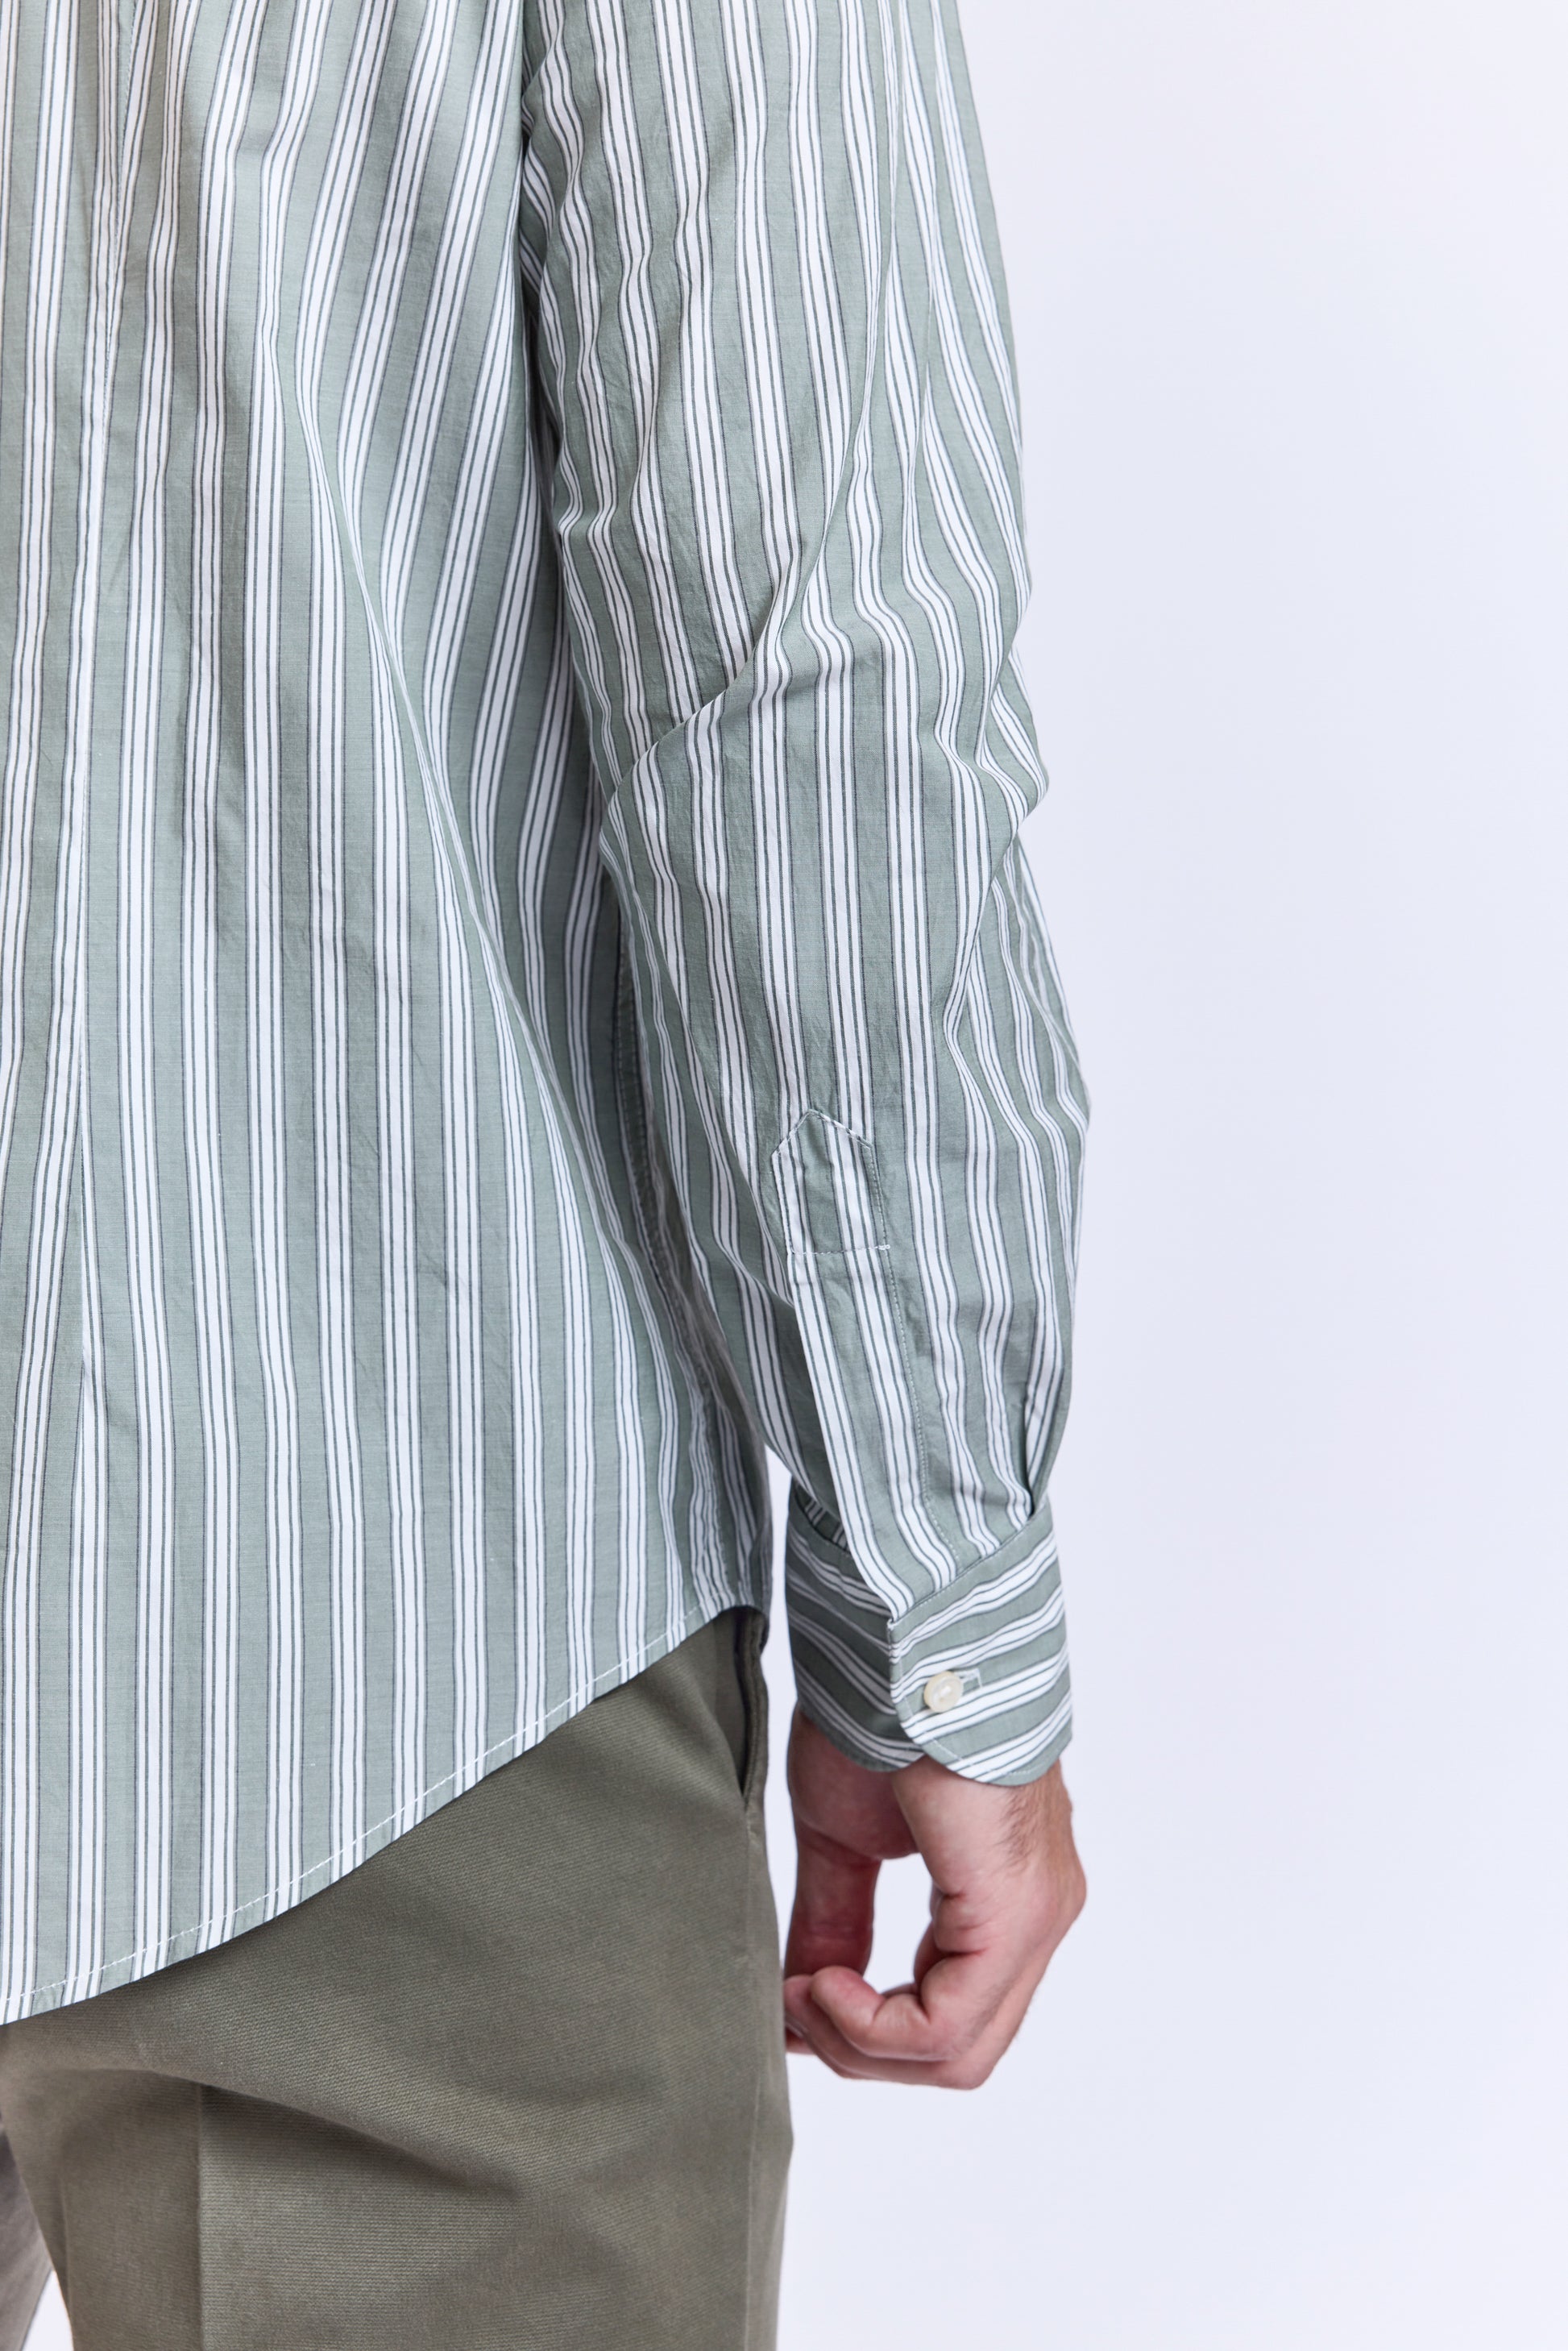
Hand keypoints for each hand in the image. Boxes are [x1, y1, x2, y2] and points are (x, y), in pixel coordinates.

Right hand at [781, 1705, 1084, 2087]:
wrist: (899, 1649)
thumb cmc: (878, 1714)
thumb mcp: (845, 1841)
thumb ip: (836, 1923)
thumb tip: (801, 2006)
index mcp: (1003, 1897)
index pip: (949, 2018)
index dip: (863, 2033)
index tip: (790, 1998)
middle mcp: (1035, 1916)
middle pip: (957, 2052)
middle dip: (860, 2048)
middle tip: (792, 2004)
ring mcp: (1035, 1918)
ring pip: (957, 2052)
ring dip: (859, 2041)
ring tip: (802, 1988)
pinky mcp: (1013, 1914)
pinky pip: (948, 2024)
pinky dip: (873, 2026)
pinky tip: (824, 1983)